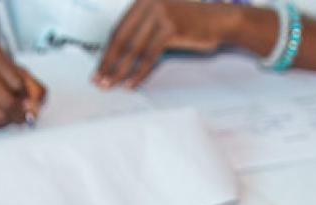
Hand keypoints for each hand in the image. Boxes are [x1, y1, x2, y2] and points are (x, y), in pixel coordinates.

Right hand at [0, 42, 46, 126]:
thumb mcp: (11, 65)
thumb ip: (31, 82)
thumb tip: (40, 103)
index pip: (18, 83)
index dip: (29, 97)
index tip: (31, 101)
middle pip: (8, 102)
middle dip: (22, 113)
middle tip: (27, 115)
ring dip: (11, 120)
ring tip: (13, 114)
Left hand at [95, 0, 227, 88]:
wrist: (218, 21)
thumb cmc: (189, 25)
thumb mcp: (160, 24)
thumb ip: (140, 33)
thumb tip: (116, 57)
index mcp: (141, 0)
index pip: (118, 29)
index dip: (106, 51)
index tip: (98, 69)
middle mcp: (148, 2)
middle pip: (121, 38)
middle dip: (108, 63)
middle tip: (98, 80)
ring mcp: (160, 13)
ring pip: (133, 49)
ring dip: (120, 70)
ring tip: (110, 85)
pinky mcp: (170, 27)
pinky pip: (149, 55)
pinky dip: (138, 72)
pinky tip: (130, 83)